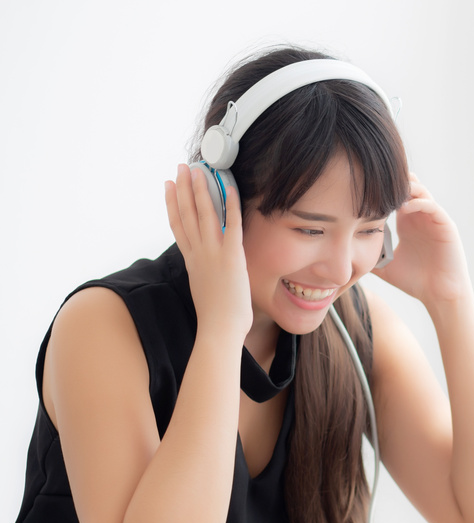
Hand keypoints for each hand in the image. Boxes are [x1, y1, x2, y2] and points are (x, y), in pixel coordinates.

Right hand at [164, 164, 251, 339]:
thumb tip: (206, 273)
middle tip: (181, 167)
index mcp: (192, 261)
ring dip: (201, 189)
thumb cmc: (217, 318)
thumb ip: (204, 275)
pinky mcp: (232, 256)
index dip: (172, 204)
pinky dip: (230, 204)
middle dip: (183, 188)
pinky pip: (231, 224)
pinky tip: (229, 187)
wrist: (219, 329)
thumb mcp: (204, 290)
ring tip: (198, 169)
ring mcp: (214, 253)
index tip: (167, 186)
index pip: (178, 226)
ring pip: (204, 214)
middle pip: (187, 213)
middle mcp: (199, 253)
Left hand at [373, 174, 472, 305]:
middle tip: (373, 184)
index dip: (379, 190)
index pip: (394, 196)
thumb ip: (369, 256)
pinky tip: (404, 208)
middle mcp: (420, 217)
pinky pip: (432, 206)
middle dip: (392, 183)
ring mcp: (433, 219)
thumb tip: (343, 256)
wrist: (439, 295)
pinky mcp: (445, 225)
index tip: (361, 191)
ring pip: (420, 191)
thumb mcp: (385, 266)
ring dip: (406, 189)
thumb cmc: (415, 282)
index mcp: (407, 223)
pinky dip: (418, 203)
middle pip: (407, 187)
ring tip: (388, 193)